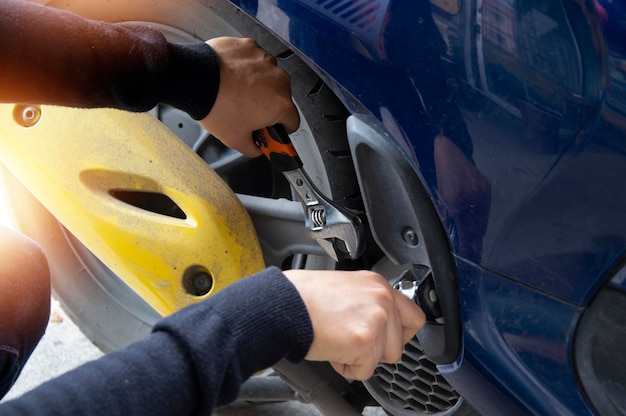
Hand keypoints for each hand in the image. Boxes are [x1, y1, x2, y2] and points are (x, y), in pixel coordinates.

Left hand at [199, 37, 299, 156]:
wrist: (195, 79)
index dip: (280, 129)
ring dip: (257, 85)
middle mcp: (279, 80)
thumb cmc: (216, 106)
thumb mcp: (235, 139)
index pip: (292, 123)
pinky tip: (230, 76)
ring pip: (267, 77)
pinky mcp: (251, 46)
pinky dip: (245, 68)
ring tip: (235, 92)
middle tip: (246, 112)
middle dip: (267, 106)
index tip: (270, 129)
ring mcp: (266, 60)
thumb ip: (253, 148)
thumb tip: (256, 147)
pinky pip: (253, 60)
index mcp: (281, 105)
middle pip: (281, 98)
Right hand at [283, 269, 424, 379]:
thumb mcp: (344, 286)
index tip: (386, 339)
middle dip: (377, 349)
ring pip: (385, 357)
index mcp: (377, 283)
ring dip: (362, 358)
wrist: (284, 305)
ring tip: (339, 344)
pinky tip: (333, 351)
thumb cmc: (302, 296)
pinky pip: (366, 371)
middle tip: (352, 342)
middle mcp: (382, 299)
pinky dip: (348, 369)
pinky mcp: (365, 341)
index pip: (413, 315)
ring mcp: (376, 320)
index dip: (400, 333)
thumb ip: (367, 301)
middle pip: (400, 342)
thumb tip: (376, 320)